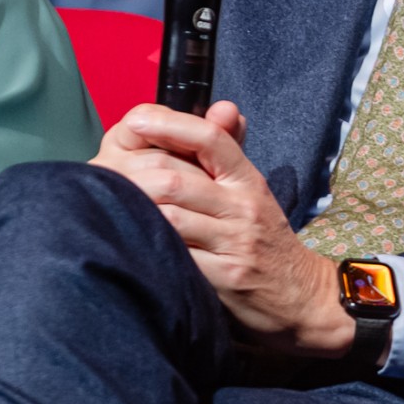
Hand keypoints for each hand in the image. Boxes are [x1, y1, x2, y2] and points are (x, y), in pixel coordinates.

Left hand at [94, 101, 350, 356]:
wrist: (302, 296)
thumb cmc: (266, 239)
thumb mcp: (254, 191)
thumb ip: (231, 151)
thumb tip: (222, 107)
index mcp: (247, 180)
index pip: (211, 139)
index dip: (169, 124)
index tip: (133, 121)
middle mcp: (243, 207)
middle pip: (175, 179)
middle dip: (130, 176)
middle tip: (101, 177)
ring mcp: (234, 243)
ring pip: (169, 218)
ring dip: (132, 212)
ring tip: (108, 208)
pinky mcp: (224, 279)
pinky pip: (176, 257)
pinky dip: (149, 248)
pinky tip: (130, 243)